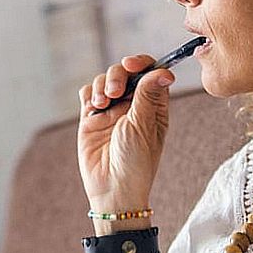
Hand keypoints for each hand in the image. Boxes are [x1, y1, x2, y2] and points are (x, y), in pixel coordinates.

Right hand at [77, 54, 174, 210]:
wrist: (112, 188)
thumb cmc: (136, 162)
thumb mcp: (144, 125)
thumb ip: (148, 95)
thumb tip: (164, 71)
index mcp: (153, 105)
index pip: (150, 73)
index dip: (142, 63)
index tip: (132, 64)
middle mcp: (132, 105)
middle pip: (125, 72)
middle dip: (117, 75)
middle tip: (114, 92)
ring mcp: (111, 110)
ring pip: (104, 80)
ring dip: (101, 84)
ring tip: (102, 103)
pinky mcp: (91, 118)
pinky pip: (88, 94)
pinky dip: (89, 93)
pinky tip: (94, 107)